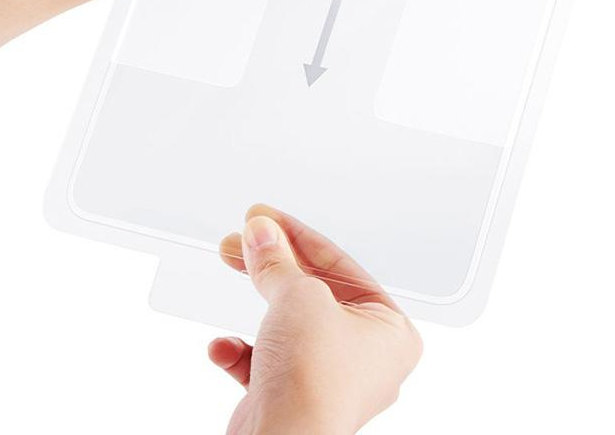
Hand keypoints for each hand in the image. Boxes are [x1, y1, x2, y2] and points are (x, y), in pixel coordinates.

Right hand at [208, 206, 422, 434]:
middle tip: (244, 237)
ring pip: (289, 322)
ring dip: (258, 298)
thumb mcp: (298, 297)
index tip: (266, 216)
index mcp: (389, 330)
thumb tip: (262, 231)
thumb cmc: (315, 380)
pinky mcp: (294, 398)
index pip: (341, 265)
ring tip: (233, 264)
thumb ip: (278, 261)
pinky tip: (225, 347)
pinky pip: (267, 361)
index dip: (298, 234)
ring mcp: (328, 379)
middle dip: (273, 262)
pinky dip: (243, 350)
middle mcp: (365, 356)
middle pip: (312, 290)